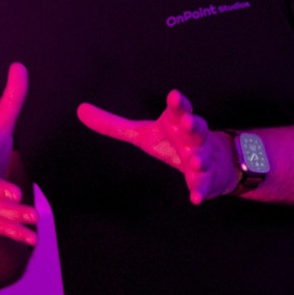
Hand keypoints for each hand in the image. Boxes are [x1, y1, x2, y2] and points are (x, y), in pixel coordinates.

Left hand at [78, 90, 238, 205]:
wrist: (213, 162)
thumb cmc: (172, 141)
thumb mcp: (141, 133)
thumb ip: (112, 124)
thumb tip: (80, 109)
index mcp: (177, 123)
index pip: (179, 109)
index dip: (178, 103)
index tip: (174, 96)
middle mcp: (192, 138)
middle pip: (196, 128)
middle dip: (194, 124)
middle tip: (189, 121)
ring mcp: (201, 158)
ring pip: (202, 156)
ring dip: (199, 158)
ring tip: (194, 161)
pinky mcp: (205, 180)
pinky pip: (203, 186)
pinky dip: (200, 191)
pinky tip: (195, 198)